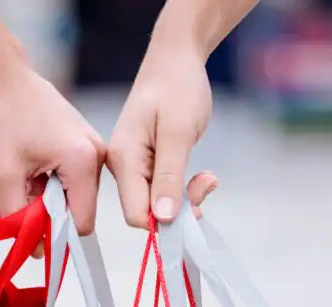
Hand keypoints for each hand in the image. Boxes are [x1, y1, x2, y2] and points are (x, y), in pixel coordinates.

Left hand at [0, 66, 105, 238]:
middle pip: (81, 210)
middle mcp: (98, 156)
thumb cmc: (6, 119)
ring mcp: (97, 150)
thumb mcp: (4, 174)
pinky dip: (55, 182)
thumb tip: (36, 251)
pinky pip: (76, 180)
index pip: (83, 222)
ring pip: (78, 196)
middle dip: (52, 211)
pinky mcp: (89, 147)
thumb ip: (19, 217)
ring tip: (30, 172)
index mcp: (83, 162)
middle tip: (24, 189)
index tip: (34, 229)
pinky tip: (38, 164)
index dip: (58, 234)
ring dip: (52, 196)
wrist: (9, 80)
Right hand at [108, 37, 216, 227]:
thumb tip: (164, 218)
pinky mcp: (149, 163)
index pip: (135, 214)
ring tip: (209, 178)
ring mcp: (136, 165)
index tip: (196, 211)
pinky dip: (187, 188)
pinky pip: (166, 190)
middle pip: (147, 212)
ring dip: (187, 198)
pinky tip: (204, 175)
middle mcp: (124, 166)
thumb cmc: (177, 86)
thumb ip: (170, 177)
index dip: (165, 223)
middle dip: (180, 209)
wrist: (178, 58)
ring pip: (159, 203)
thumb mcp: (178, 133)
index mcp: (123, 159)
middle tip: (207, 185)